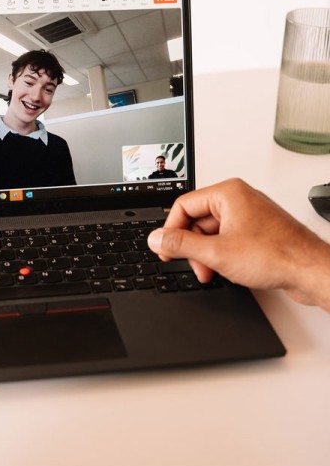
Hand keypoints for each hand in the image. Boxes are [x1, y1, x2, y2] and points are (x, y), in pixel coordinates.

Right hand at [147, 178, 329, 310]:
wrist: (310, 271)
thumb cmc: (276, 255)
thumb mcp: (216, 252)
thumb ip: (181, 244)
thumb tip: (157, 238)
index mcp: (227, 193)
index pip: (183, 206)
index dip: (172, 231)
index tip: (166, 250)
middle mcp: (239, 199)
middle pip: (197, 220)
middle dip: (193, 247)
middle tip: (193, 265)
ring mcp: (249, 215)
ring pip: (212, 233)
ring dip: (206, 255)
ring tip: (211, 272)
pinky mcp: (256, 232)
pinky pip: (227, 240)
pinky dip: (221, 256)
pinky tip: (226, 270)